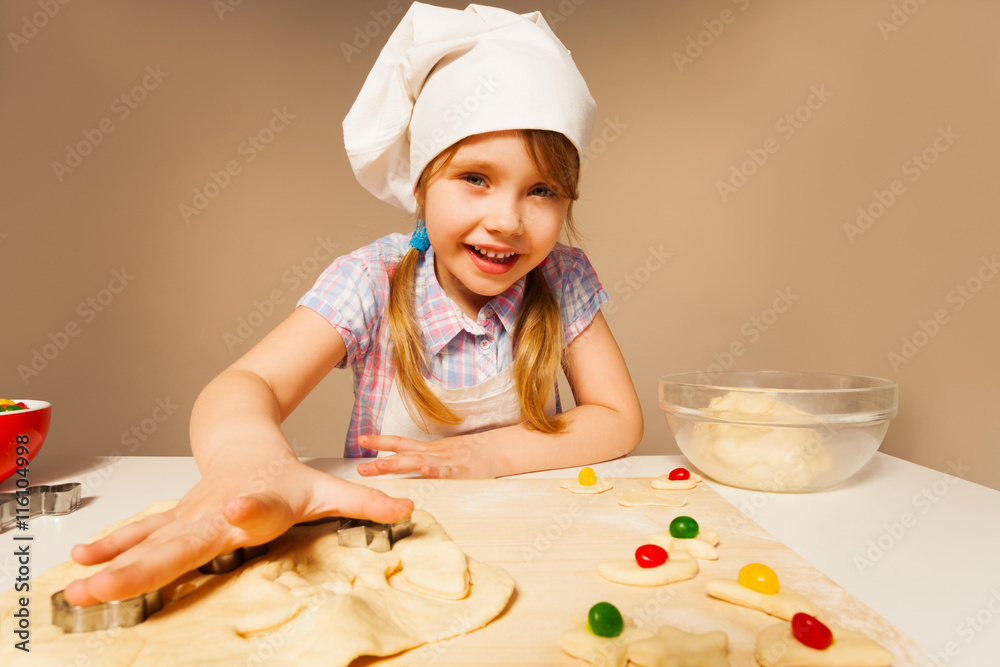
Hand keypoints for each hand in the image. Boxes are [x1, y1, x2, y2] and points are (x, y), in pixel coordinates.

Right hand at [64, 457, 412, 605]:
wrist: (240, 435)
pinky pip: (140, 537)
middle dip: (147, 562)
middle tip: (112, 585)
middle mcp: (217, 509)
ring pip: (150, 541)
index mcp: (260, 501)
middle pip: (184, 539)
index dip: (247, 509)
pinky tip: (81, 569)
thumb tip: (409, 508)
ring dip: (116, 565)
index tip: (233, 510)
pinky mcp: (173, 519)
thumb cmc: (283, 472)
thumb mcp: (326, 488)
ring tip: (81, 587)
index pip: (255, 508)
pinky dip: (112, 552)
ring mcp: (189, 514)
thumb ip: (364, 501)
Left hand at [355, 434, 496, 478]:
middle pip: (403, 455)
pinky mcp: (462, 471)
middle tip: (360, 468)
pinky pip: (447, 472)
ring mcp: (447, 461)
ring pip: (419, 462)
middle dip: (381, 462)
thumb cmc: (473, 452)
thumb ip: (426, 460)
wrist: (498, 448)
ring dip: (399, 464)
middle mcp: (434, 453)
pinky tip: (425, 472)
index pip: (400, 443)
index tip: (361, 440)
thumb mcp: (444, 452)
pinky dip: (435, 472)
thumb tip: (408, 467)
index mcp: (429, 449)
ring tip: (381, 465)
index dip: (380, 441)